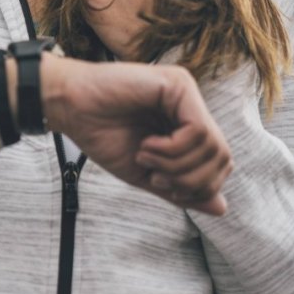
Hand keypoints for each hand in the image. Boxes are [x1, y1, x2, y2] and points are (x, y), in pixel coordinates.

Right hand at [41, 54, 232, 215]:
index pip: (219, 163)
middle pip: (222, 157)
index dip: (198, 186)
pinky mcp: (178, 84)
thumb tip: (221, 208)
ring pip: (212, 146)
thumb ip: (182, 188)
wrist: (70, 108)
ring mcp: (186, 92)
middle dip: (190, 179)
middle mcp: (192, 105)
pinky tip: (147, 146)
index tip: (160, 184)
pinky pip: (197, 130)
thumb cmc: (101, 135)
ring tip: (145, 157)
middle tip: (155, 176)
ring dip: (176, 164)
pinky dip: (173, 149)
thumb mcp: (146, 173)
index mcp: (186, 124)